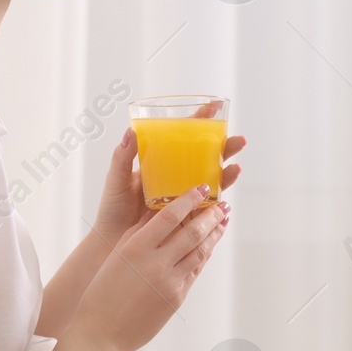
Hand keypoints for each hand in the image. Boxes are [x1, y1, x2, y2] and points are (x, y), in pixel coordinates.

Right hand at [70, 186, 228, 350]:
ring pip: (199, 251)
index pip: (170, 215)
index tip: (203, 188)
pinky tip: (210, 245)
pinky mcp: (177, 297)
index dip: (190, 199)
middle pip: (192, 231)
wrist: (102, 334)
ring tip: (223, 220)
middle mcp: (156, 262)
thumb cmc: (103, 292)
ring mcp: (170, 282)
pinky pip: (195, 270)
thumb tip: (160, 211)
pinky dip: (204, 254)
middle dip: (211, 215)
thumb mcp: (118, 256)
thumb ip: (139, 233)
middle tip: (223, 204)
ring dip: (214, 234)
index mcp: (136, 247)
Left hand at [94, 126, 247, 246]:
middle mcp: (176, 176)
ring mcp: (183, 195)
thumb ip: (122, 158)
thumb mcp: (115, 180)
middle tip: (238, 141)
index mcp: (160, 162)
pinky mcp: (187, 215)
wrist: (113, 242)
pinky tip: (226, 197)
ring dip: (227, 172)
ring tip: (236, 168)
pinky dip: (221, 198)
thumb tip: (130, 132)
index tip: (213, 108)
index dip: (199, 122)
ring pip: (212, 178)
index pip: (183, 137)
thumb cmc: (113, 209)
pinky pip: (209, 204)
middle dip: (225, 146)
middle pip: (206, 156)